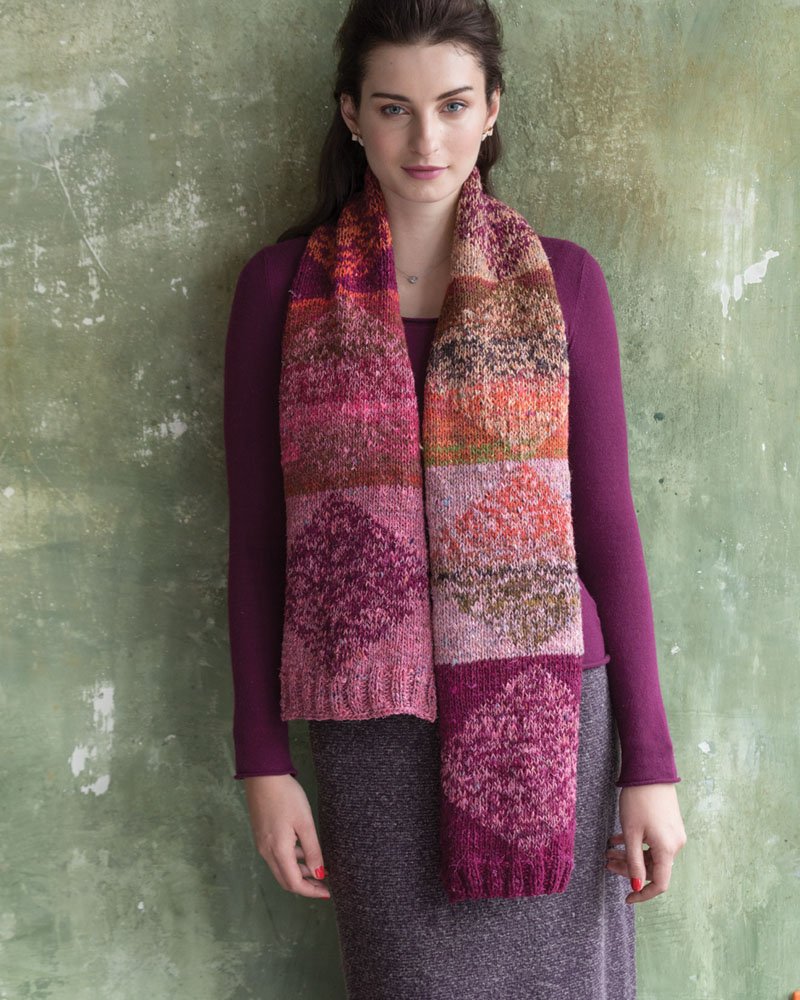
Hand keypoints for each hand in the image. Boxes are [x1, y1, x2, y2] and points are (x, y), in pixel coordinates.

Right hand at [243, 774, 330, 899]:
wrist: (263, 776)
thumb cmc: (287, 797)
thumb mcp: (305, 823)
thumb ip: (312, 850)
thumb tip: (319, 873)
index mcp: (278, 851)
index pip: (294, 883)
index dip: (311, 891)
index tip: (327, 892)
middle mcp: (267, 852)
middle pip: (286, 880)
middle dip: (306, 885)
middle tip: (324, 883)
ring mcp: (262, 844)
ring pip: (281, 868)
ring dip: (299, 872)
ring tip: (319, 866)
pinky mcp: (262, 835)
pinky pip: (277, 856)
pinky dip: (291, 860)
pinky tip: (304, 850)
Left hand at [605, 782, 686, 903]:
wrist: (650, 771)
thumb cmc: (639, 801)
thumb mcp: (631, 833)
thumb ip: (633, 861)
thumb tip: (635, 885)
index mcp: (668, 850)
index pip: (659, 884)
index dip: (643, 894)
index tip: (627, 898)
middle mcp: (675, 845)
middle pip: (652, 867)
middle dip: (629, 868)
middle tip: (607, 862)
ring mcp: (673, 834)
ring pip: (650, 854)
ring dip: (630, 854)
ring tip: (608, 849)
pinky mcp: (669, 824)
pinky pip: (653, 842)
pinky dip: (636, 843)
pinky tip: (617, 838)